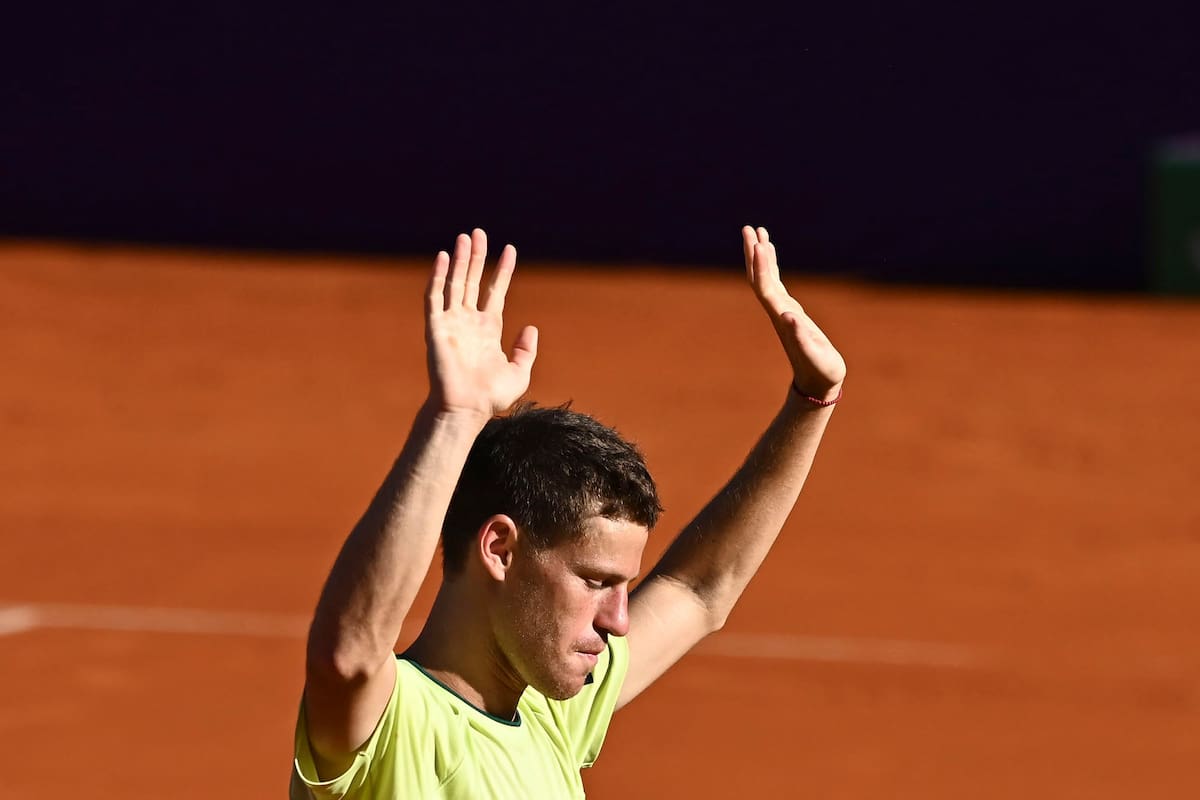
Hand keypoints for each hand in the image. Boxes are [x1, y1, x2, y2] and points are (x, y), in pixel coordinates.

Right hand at [425, 229, 537, 417]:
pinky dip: (438, 276)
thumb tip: (531, 327)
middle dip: (477, 256)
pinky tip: (443, 257)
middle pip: (474, 280)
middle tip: (480, 232)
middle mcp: (469, 321)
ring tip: (466, 237)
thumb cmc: (490, 397)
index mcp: (488, 329)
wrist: (466, 409)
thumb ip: (526, 350)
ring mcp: (452, 322)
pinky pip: (435, 297)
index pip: (496, 291)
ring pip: (456, 283)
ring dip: (460, 260)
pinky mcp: (436, 327)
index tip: (510, 250)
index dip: (503, 271)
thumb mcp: (519, 372)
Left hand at [742, 226, 845, 400]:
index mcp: (782, 318)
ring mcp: (782, 310)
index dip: (762, 266)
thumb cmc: (820, 369)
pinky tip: (770, 252)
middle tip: (748, 229)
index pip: (766, 287)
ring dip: (760, 256)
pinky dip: (771, 265)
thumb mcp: (816, 354)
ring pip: (765, 278)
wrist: (816, 383)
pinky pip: (775, 282)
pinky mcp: (789, 311)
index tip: (760, 244)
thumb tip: (789, 316)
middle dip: (753, 254)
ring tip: (757, 233)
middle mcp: (778, 311)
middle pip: (759, 278)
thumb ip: (803, 337)